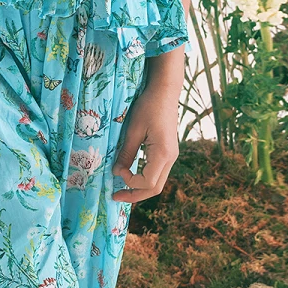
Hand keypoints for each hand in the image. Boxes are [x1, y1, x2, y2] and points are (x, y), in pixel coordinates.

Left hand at [110, 55, 183, 202]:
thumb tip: (116, 172)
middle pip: (155, 188)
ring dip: (140, 188)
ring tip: (122, 188)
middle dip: (135, 195)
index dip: (130, 183)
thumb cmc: (148, 107)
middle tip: (116, 196)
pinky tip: (131, 175)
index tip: (117, 172)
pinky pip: (157, 172)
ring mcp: (172, 155)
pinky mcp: (169, 151)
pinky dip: (144, 178)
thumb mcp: (133, 130)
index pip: (148, 182)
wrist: (165, 92)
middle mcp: (171, 158)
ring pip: (157, 182)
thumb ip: (126, 153)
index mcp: (163, 154)